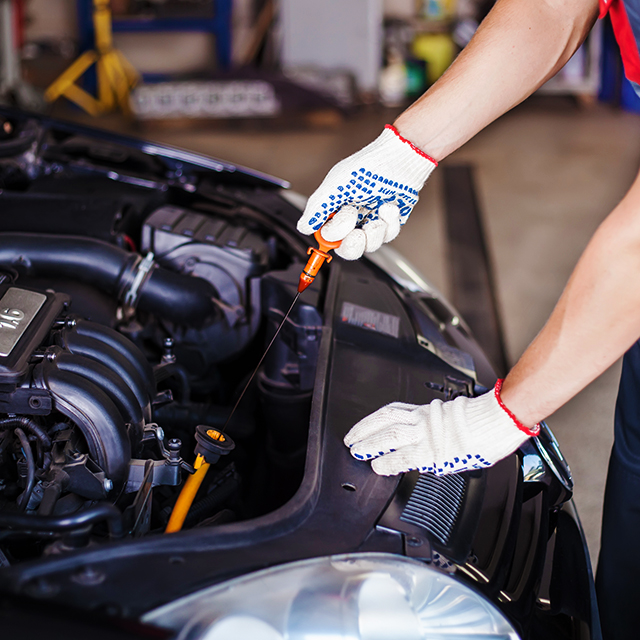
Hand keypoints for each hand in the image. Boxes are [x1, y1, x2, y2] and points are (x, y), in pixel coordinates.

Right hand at [297, 125, 436, 259]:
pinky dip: (389, 221)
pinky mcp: (389, 223)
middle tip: (357, 232)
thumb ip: (317, 209)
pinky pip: (388, 235)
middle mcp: (353, 219)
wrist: (398, 160)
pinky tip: (388, 206)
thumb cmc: (367, 166)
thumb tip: (303, 227)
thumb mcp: (334, 186)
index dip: (332, 236)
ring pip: (370, 246)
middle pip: (349, 249)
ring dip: (373, 231)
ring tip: (376, 212)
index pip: (328, 237)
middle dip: (353, 244)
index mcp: (336, 210)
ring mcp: (371, 221)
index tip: (337, 227)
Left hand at [343, 380, 538, 475]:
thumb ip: (439, 426)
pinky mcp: (432, 451)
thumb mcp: (454, 417)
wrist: (497, 420)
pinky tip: (378, 466)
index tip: (364, 427)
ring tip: (356, 451)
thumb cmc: (484, 421)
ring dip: (369, 444)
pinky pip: (404, 456)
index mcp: (427, 411)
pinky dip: (388, 461)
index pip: (393, 412)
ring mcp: (426, 434)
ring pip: (389, 435)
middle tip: (351, 439)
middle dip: (364, 431)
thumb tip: (436, 437)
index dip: (374, 420)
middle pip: (385, 421)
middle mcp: (423, 420)